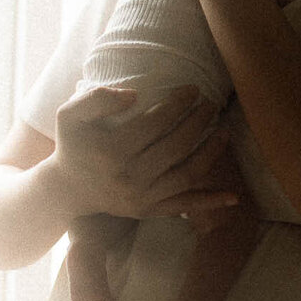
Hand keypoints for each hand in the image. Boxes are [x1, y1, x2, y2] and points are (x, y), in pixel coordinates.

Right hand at [51, 84, 242, 220]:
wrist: (67, 189)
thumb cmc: (73, 145)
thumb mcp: (69, 115)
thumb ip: (96, 98)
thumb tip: (134, 95)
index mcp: (112, 151)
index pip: (155, 122)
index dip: (179, 103)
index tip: (193, 89)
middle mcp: (129, 177)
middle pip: (176, 146)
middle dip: (199, 122)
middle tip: (211, 103)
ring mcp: (141, 198)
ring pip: (186, 174)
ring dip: (211, 152)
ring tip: (224, 130)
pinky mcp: (148, 211)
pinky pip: (184, 205)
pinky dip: (209, 201)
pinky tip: (232, 196)